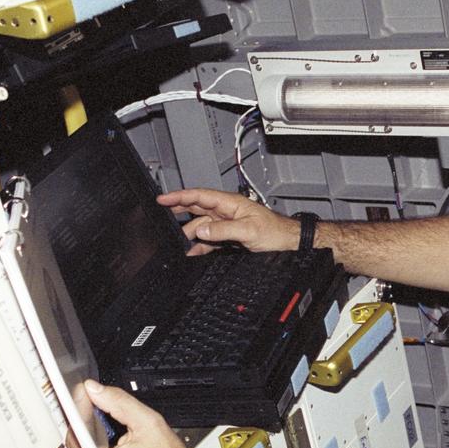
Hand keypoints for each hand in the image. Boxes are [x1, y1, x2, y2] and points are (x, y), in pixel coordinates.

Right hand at [157, 188, 296, 254]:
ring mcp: (227, 223)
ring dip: (190, 233)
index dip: (179, 196)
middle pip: (196, 207)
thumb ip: (223, 230)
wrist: (287, 242)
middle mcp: (226, 211)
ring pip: (201, 225)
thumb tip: (201, 230)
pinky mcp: (229, 235)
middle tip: (160, 212)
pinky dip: (200, 244)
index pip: (199, 196)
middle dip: (178, 209)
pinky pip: (210, 238)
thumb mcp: (248, 230)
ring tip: (179, 243)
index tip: (163, 198)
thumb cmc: (275, 232)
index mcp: (230, 203)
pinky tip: (193, 251)